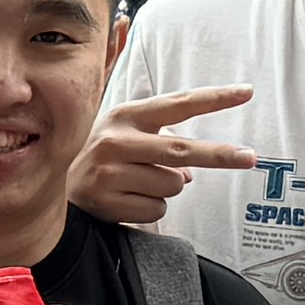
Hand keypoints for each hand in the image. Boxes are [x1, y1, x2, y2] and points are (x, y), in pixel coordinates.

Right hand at [75, 82, 250, 229]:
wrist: (55, 191)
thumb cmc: (101, 159)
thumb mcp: (125, 137)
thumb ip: (162, 143)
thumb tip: (190, 173)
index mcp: (126, 116)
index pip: (179, 104)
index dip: (214, 98)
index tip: (246, 93)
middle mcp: (117, 140)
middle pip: (183, 151)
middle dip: (220, 155)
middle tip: (250, 157)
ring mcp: (110, 172)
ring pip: (172, 185)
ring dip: (165, 191)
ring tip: (137, 186)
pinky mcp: (108, 201)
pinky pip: (157, 210)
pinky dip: (150, 211)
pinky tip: (127, 202)